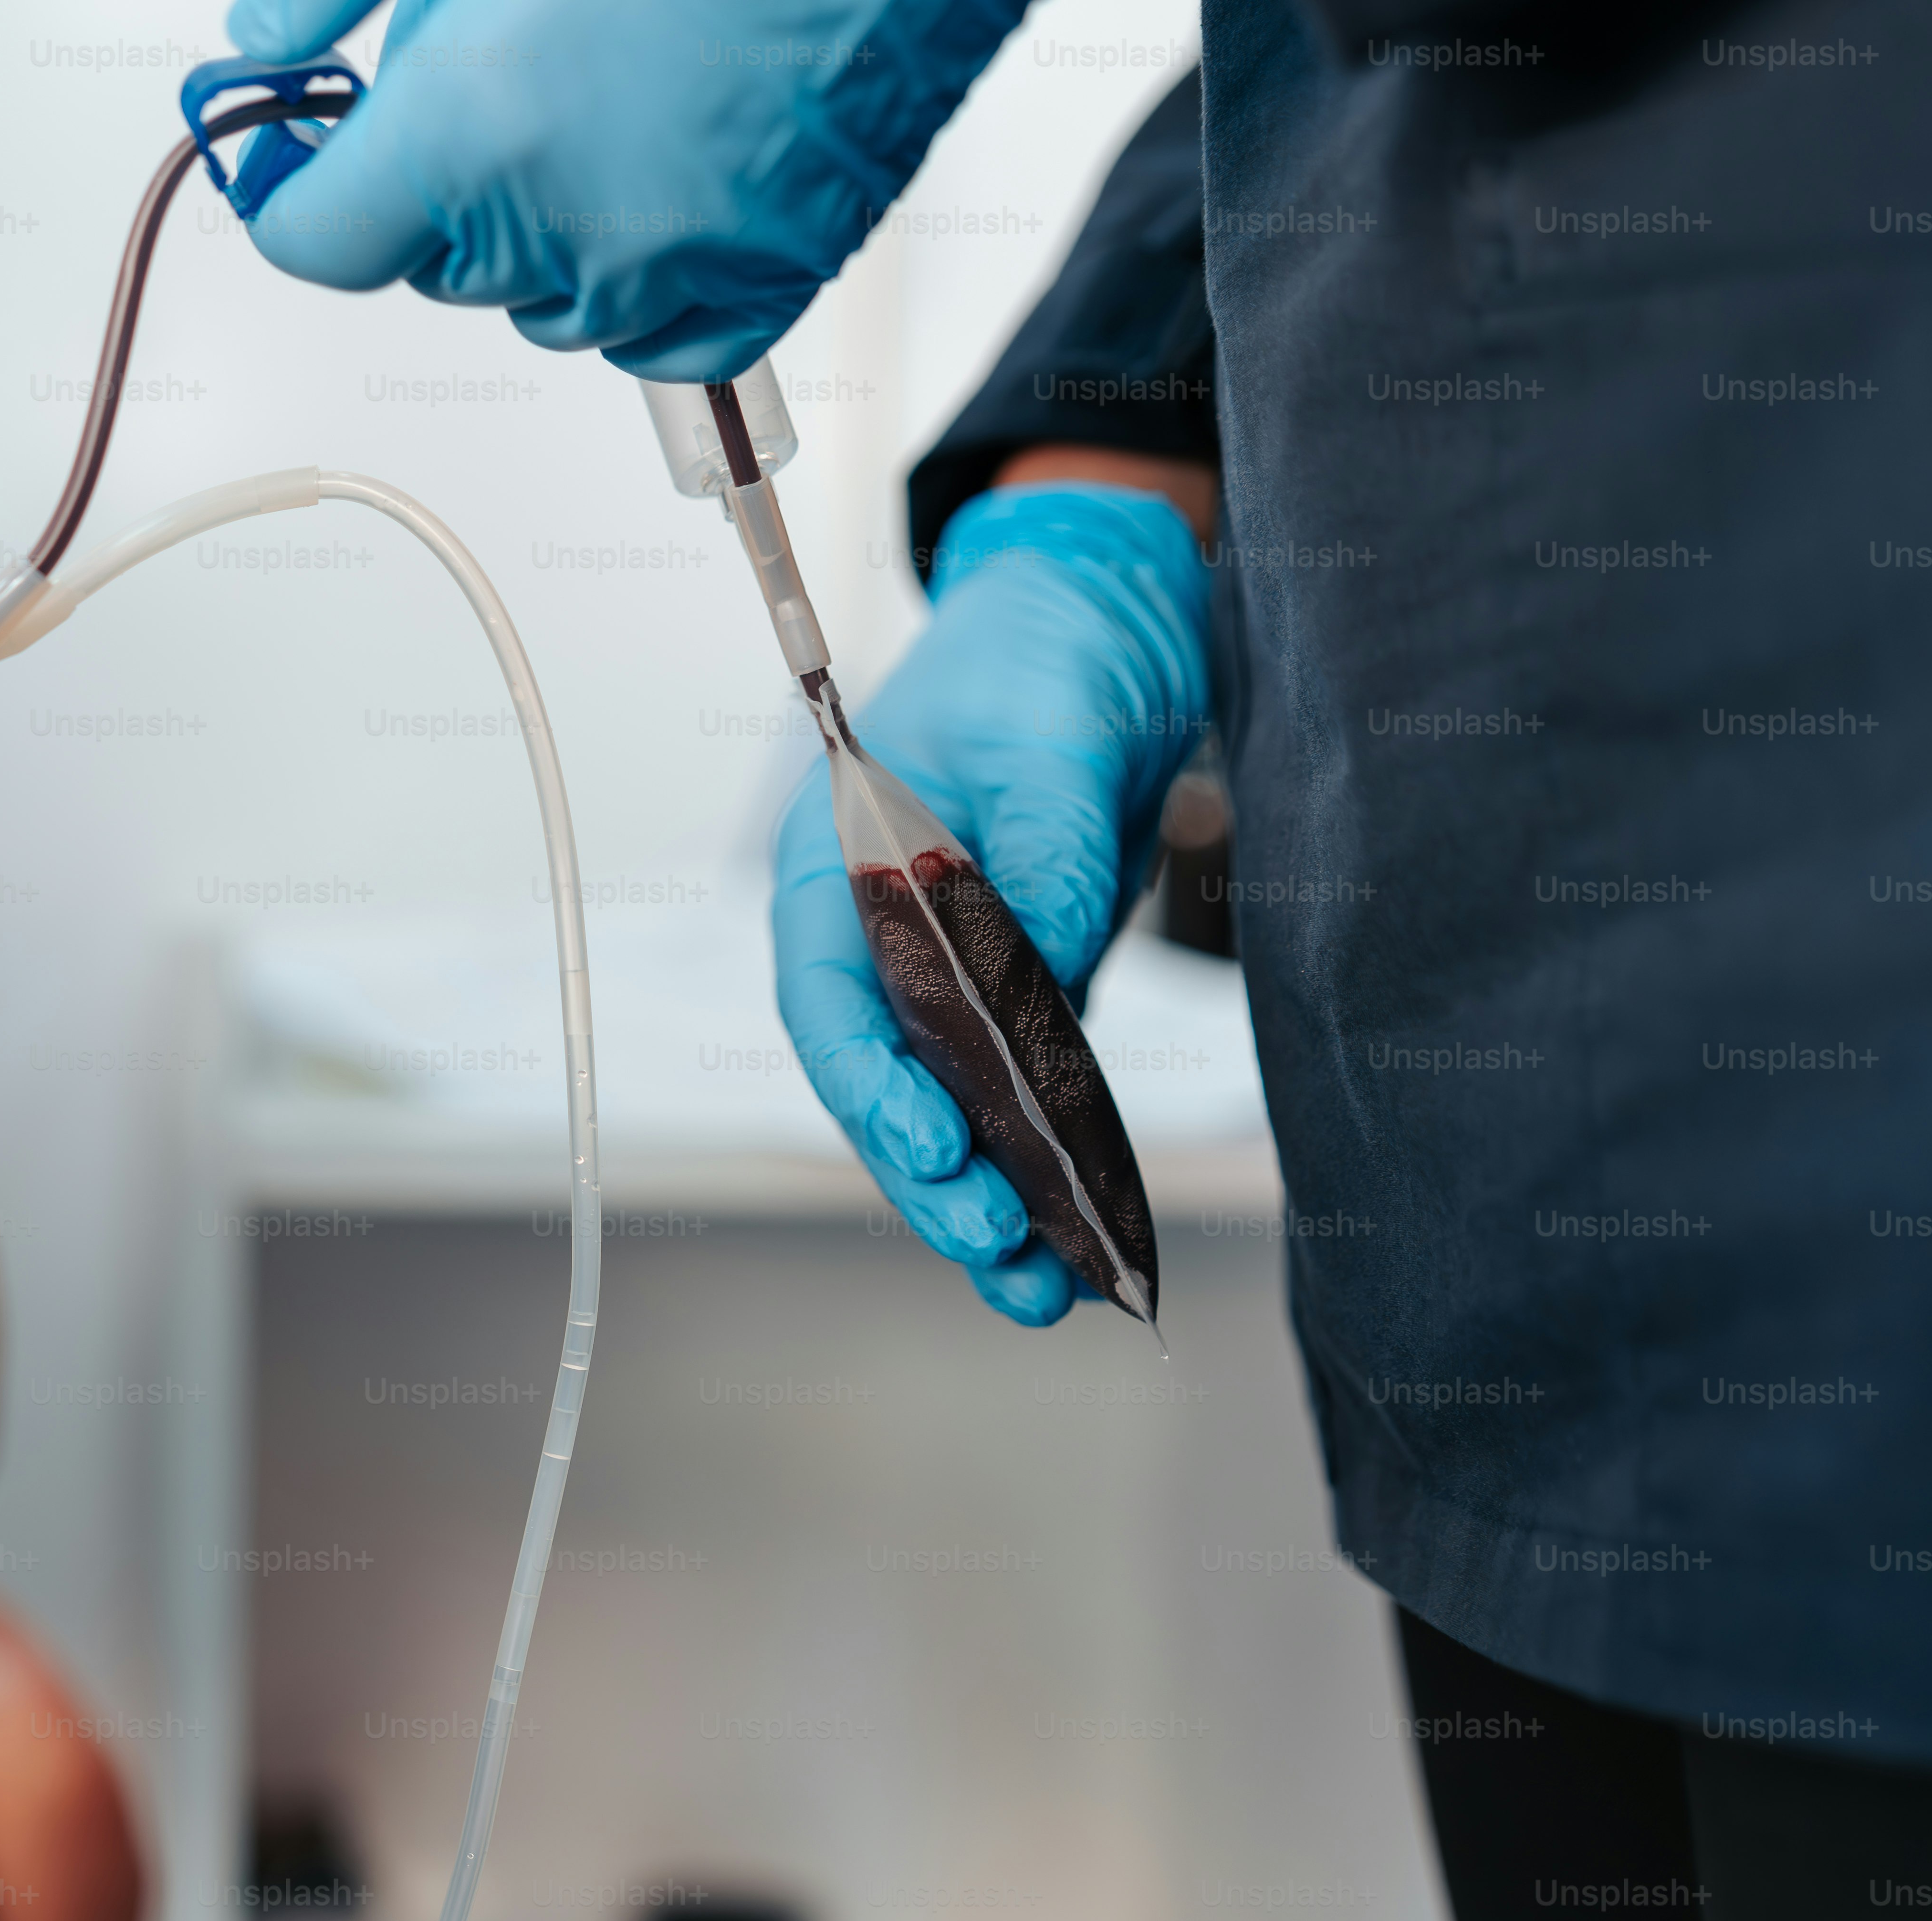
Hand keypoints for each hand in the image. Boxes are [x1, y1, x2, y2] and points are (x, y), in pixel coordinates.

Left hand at [225, 0, 1027, 377]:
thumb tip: (262, 46)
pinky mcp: (768, 285)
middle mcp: (569, 230)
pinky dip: (642, 289)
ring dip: (545, 235)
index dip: (300, 193)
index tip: (304, 160)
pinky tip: (660, 190)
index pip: (318, 240)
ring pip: (544, 308)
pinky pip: (657, 340)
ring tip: (602, 111)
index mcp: (475, 136)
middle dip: (441, 190)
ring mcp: (673, 270)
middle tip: (500, 76)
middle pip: (435, 269)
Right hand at [772, 480, 1210, 1322]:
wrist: (1104, 620)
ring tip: (1044, 1289)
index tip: (935, 1142)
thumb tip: (1038, 952)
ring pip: (945, 1113)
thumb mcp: (1049, 728)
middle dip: (930, 1176)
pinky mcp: (1023, 996)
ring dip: (987, 1202)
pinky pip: (1019, 1100)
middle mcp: (874, 938)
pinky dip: (1045, 1169)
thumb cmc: (1043, 653)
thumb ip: (1040, 837)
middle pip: (878, 1084)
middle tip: (997, 1240)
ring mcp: (947, 976)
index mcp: (834, 868)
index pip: (826, 1000)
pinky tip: (1079, 1241)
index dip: (871, 1083)